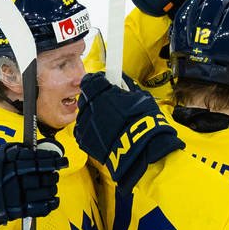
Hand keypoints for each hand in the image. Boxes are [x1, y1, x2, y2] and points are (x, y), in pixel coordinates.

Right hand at [0, 140, 65, 229]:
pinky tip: (54, 200)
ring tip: (53, 184)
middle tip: (57, 170)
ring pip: (41, 191)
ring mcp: (13, 195)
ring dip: (51, 187)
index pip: (32, 159)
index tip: (58, 158)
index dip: (48, 158)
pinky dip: (49, 204)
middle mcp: (10, 178)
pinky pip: (37, 208)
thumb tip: (30, 150)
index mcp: (4, 163)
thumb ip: (10, 153)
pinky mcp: (15, 210)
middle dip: (52, 172)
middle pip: (39, 174)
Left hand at [76, 72, 184, 194]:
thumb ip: (126, 88)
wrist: (142, 150)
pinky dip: (92, 131)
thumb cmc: (144, 123)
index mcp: (100, 92)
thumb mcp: (139, 96)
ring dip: (93, 115)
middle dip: (96, 98)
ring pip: (84, 114)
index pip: (92, 79)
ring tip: (110, 121)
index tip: (106, 83)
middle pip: (86, 97)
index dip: (100, 81)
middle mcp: (89, 107)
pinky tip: (105, 133)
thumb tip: (124, 84)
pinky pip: (84, 131)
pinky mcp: (85, 141)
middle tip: (110, 103)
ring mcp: (85, 125)